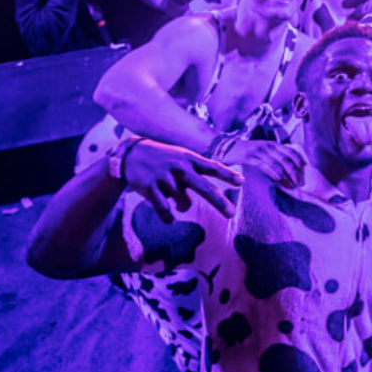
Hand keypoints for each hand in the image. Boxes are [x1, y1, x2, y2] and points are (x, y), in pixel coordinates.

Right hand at [120, 140, 241, 222]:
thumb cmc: (163, 160)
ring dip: (182, 206)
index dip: (227, 175)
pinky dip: (168, 217)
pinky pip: (164, 210)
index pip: (212, 167)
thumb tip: (213, 195)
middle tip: (232, 214)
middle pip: (204, 188)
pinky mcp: (149, 187)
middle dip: (219, 202)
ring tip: (175, 200)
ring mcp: (164, 176)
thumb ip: (197, 174)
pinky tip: (169, 218)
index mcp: (189, 158)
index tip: (241, 182)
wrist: (130, 154)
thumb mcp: (181, 158)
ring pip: (183, 202)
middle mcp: (179, 166)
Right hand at [213, 136, 304, 187]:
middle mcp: (268, 146)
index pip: (291, 152)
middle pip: (287, 159)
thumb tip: (285, 171)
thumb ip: (272, 157)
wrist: (225, 147)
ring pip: (277, 163)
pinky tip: (278, 180)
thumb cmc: (244, 152)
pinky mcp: (249, 157)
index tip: (304, 173)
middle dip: (294, 172)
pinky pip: (264, 165)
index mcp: (272, 144)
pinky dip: (273, 172)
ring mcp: (259, 151)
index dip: (299, 162)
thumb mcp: (261, 151)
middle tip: (298, 184)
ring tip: (290, 185)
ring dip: (286, 175)